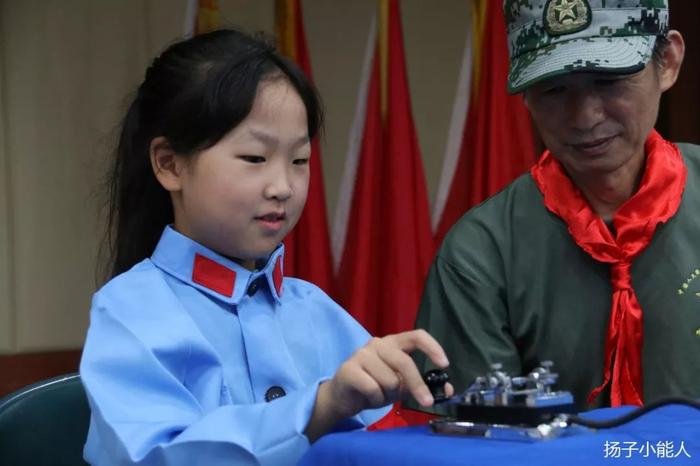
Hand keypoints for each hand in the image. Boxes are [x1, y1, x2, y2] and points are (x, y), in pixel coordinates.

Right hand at [305, 329, 452, 440]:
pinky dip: (375, 399)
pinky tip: (368, 397)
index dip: (432, 348)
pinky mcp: (349, 369)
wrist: (342, 397)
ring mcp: (362, 354)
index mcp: (393, 343)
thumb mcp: (400, 385)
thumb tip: (447, 390)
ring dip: (388, 395)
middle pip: (405, 362)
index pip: (417, 336)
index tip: (444, 364)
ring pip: (390, 380)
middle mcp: (378, 343)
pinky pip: (373, 388)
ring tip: (379, 394)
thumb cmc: (374, 386)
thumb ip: (421, 384)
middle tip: (427, 402)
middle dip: (418, 385)